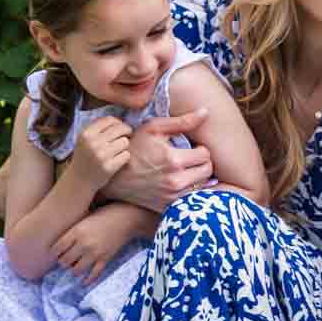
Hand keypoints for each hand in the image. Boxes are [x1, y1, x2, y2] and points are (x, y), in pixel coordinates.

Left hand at [52, 210, 135, 283]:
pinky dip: (88, 280)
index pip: (57, 248)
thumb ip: (73, 230)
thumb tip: (61, 243)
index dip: (54, 253)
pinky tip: (84, 282)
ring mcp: (95, 253)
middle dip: (63, 262)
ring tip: (74, 266)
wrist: (125, 218)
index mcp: (76, 232)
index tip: (55, 253)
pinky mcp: (105, 259)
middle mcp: (84, 244)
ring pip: (76, 270)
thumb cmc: (103, 214)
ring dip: (74, 270)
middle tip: (64, 260)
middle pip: (65, 261)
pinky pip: (94, 274)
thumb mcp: (84, 218)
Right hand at [67, 116, 133, 193]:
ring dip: (124, 146)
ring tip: (117, 151)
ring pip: (125, 142)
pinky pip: (126, 155)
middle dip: (126, 132)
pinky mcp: (109, 167)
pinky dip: (124, 157)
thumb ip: (98, 128)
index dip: (119, 122)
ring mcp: (101, 155)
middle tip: (126, 137)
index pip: (109, 120)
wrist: (79, 180)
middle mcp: (93, 143)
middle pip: (120, 129)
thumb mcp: (84, 139)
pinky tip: (117, 160)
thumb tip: (120, 121)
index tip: (121, 127)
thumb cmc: (85, 157)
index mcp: (86, 133)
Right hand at [97, 110, 214, 210]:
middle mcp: (175, 181)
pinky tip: (179, 183)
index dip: (199, 149)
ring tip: (183, 170)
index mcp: (174, 160)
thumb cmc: (134, 149)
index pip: (206, 155)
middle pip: (207, 171)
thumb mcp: (153, 129)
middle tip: (189, 159)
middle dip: (201, 163)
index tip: (190, 149)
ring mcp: (172, 198)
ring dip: (197, 177)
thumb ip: (182, 121)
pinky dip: (189, 191)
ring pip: (202, 186)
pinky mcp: (168, 208)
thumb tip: (206, 112)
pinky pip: (190, 200)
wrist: (114, 178)